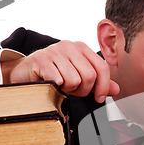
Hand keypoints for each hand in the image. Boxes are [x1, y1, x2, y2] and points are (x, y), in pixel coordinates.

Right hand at [1, 41, 119, 102]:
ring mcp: (54, 51)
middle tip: (72, 90)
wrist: (26, 71)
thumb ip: (99, 83)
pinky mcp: (41, 60)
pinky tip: (50, 83)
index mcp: (82, 48)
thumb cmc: (55, 74)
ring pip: (74, 80)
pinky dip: (55, 86)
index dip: (103, 87)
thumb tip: (116, 89)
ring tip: (60, 85)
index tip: (99, 98)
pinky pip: (58, 80)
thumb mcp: (79, 77)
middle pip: (89, 76)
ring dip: (67, 89)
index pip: (102, 68)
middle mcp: (69, 46)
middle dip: (83, 90)